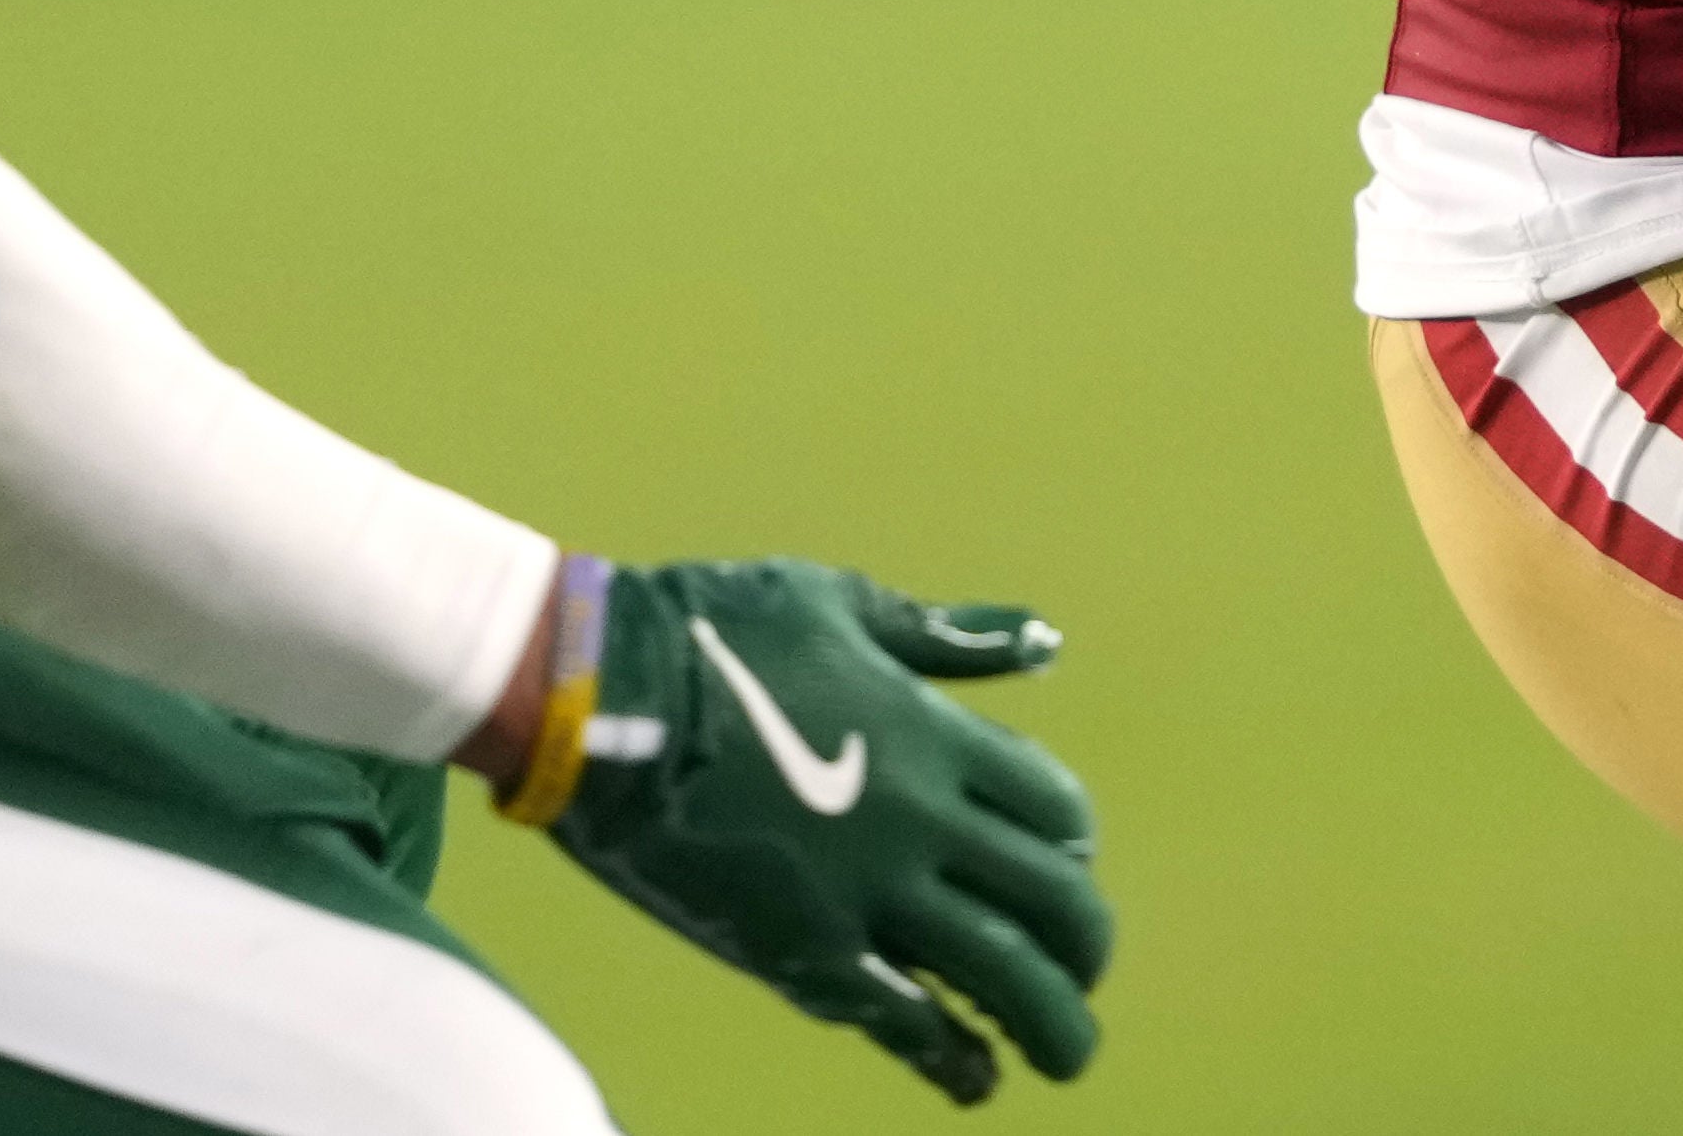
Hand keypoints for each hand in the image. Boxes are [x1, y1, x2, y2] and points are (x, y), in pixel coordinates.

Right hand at [536, 558, 1108, 1102]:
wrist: (597, 698)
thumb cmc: (712, 632)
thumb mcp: (839, 604)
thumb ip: (944, 635)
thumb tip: (1044, 637)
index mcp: (931, 732)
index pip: (1052, 806)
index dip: (1071, 840)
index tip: (1063, 860)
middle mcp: (920, 818)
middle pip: (1051, 898)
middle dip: (1084, 945)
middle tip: (1084, 971)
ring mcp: (866, 892)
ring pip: (1000, 973)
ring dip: (1050, 1020)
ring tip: (1065, 1052)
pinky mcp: (803, 950)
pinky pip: (901, 1020)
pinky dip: (949, 1055)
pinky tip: (974, 1077)